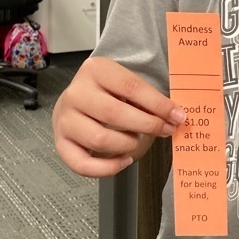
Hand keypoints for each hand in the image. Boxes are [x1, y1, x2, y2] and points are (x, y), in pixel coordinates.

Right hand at [52, 56, 184, 176]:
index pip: (131, 87)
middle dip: (147, 126)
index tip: (177, 116)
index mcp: (95, 70)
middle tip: (165, 130)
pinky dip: (108, 167)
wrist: (78, 98)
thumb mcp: (126, 84)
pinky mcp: (61, 143)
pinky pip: (83, 164)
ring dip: (127, 144)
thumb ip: (148, 98)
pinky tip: (124, 160)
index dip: (158, 104)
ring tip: (137, 140)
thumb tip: (175, 117)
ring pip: (100, 139)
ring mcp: (65, 119)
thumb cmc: (108, 93)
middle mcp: (76, 93)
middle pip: (115, 114)